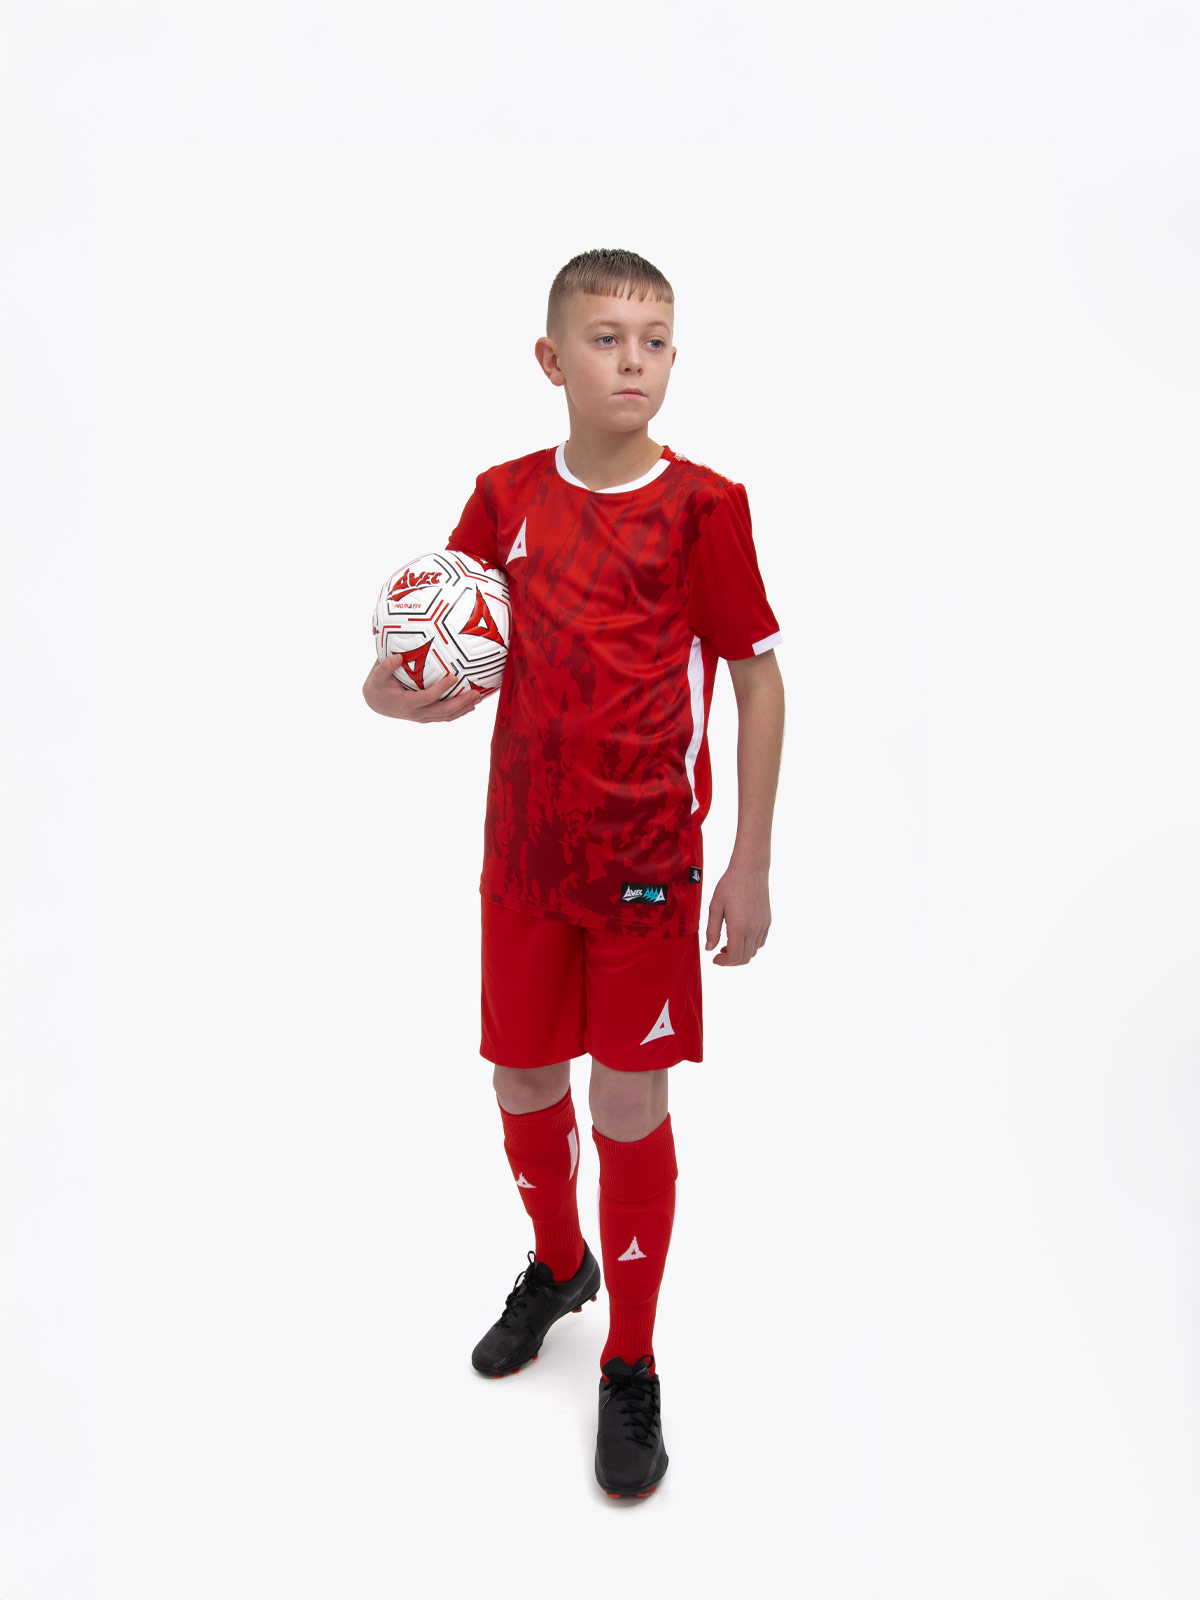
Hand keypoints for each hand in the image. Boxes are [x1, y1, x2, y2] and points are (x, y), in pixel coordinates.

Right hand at [361, 658, 485, 721]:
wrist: (377, 702)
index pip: (427, 698)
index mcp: (406, 703)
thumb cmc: (378, 685)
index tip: (454, 678)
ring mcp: (423, 717)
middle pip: (443, 711)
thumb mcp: (377, 675)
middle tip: (476, 693)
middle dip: (461, 703)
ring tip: (479, 697)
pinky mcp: (427, 716)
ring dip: (464, 708)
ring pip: (447, 716)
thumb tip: (397, 657)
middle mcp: (417, 713)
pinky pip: (446, 715)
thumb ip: (386, 667)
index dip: (441, 689)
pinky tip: (471, 704)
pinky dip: (460, 711)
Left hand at [704, 865, 770, 965]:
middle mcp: (753, 929)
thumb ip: (712, 930)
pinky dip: (750, 946)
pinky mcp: (767, 921)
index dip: (723, 962)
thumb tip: (709, 949)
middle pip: (745, 958)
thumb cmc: (729, 885)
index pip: (734, 957)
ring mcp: (762, 926)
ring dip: (741, 954)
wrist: (750, 870)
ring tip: (728, 945)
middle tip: (719, 954)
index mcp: (739, 927)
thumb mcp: (715, 906)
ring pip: (754, 951)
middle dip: (731, 961)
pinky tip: (740, 937)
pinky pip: (760, 941)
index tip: (714, 959)